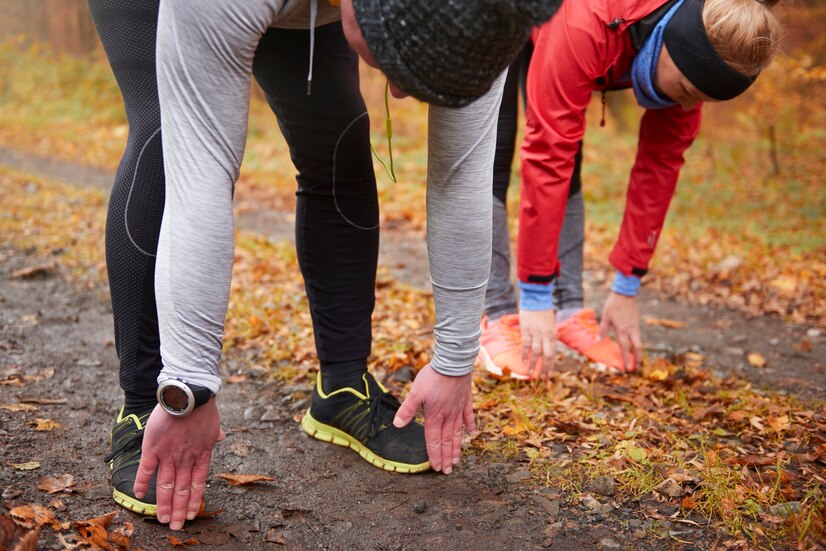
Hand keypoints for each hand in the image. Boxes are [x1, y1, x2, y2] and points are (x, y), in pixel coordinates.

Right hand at [135, 399, 223, 529]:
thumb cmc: (202, 408)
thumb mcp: (214, 424)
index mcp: (201, 456)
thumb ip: (214, 435)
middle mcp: (185, 460)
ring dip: (163, 504)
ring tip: (162, 519)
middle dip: (178, 510)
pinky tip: (139, 495)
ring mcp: (169, 455)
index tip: (190, 516)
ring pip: (166, 486)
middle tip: (175, 526)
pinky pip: (146, 470)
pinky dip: (141, 483)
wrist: (187, 395)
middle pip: (181, 491)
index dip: (193, 502)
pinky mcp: (153, 448)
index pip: (198, 485)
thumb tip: (221, 436)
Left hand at [392, 364, 473, 473]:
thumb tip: (397, 425)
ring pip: (458, 432)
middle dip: (446, 457)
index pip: (433, 440)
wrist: (453, 363)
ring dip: (457, 447)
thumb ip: (407, 410)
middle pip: (447, 441)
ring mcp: (458, 409)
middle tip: (448, 471)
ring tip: (457, 460)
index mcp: (435, 416)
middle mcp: (448, 416)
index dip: (434, 455)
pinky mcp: (465, 400)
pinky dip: (470, 425)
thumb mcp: (415, 393)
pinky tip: (471, 433)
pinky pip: (468, 416)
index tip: (436, 468)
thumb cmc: (432, 377)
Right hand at [518, 308, 556, 378]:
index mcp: (553, 335)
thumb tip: (548, 350)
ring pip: (535, 352)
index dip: (551, 365)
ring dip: (533, 364)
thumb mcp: (551, 325)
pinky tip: (524, 362)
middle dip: (544, 368)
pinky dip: (525, 354)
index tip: (548, 374)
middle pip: (546, 355)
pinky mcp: (526, 330)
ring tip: (531, 374)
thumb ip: (550, 337)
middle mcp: (545, 336)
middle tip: (542, 378)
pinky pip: (526, 345)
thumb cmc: (544, 312)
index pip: (552, 354)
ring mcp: (535, 333)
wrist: (536, 299)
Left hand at [599, 292, 641, 371]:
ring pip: (639, 343)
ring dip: (638, 353)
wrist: (625, 294)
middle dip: (637, 360)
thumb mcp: (605, 317)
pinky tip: (634, 349)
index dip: (626, 359)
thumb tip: (597, 341)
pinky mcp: (636, 324)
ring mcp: (635, 327)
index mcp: (622, 330)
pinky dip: (637, 345)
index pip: (624, 348)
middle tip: (635, 369)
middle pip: (637, 348)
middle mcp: (630, 330)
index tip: (627, 369)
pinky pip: (638, 337)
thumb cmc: (613, 305)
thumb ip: (602, 330)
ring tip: (636, 361)